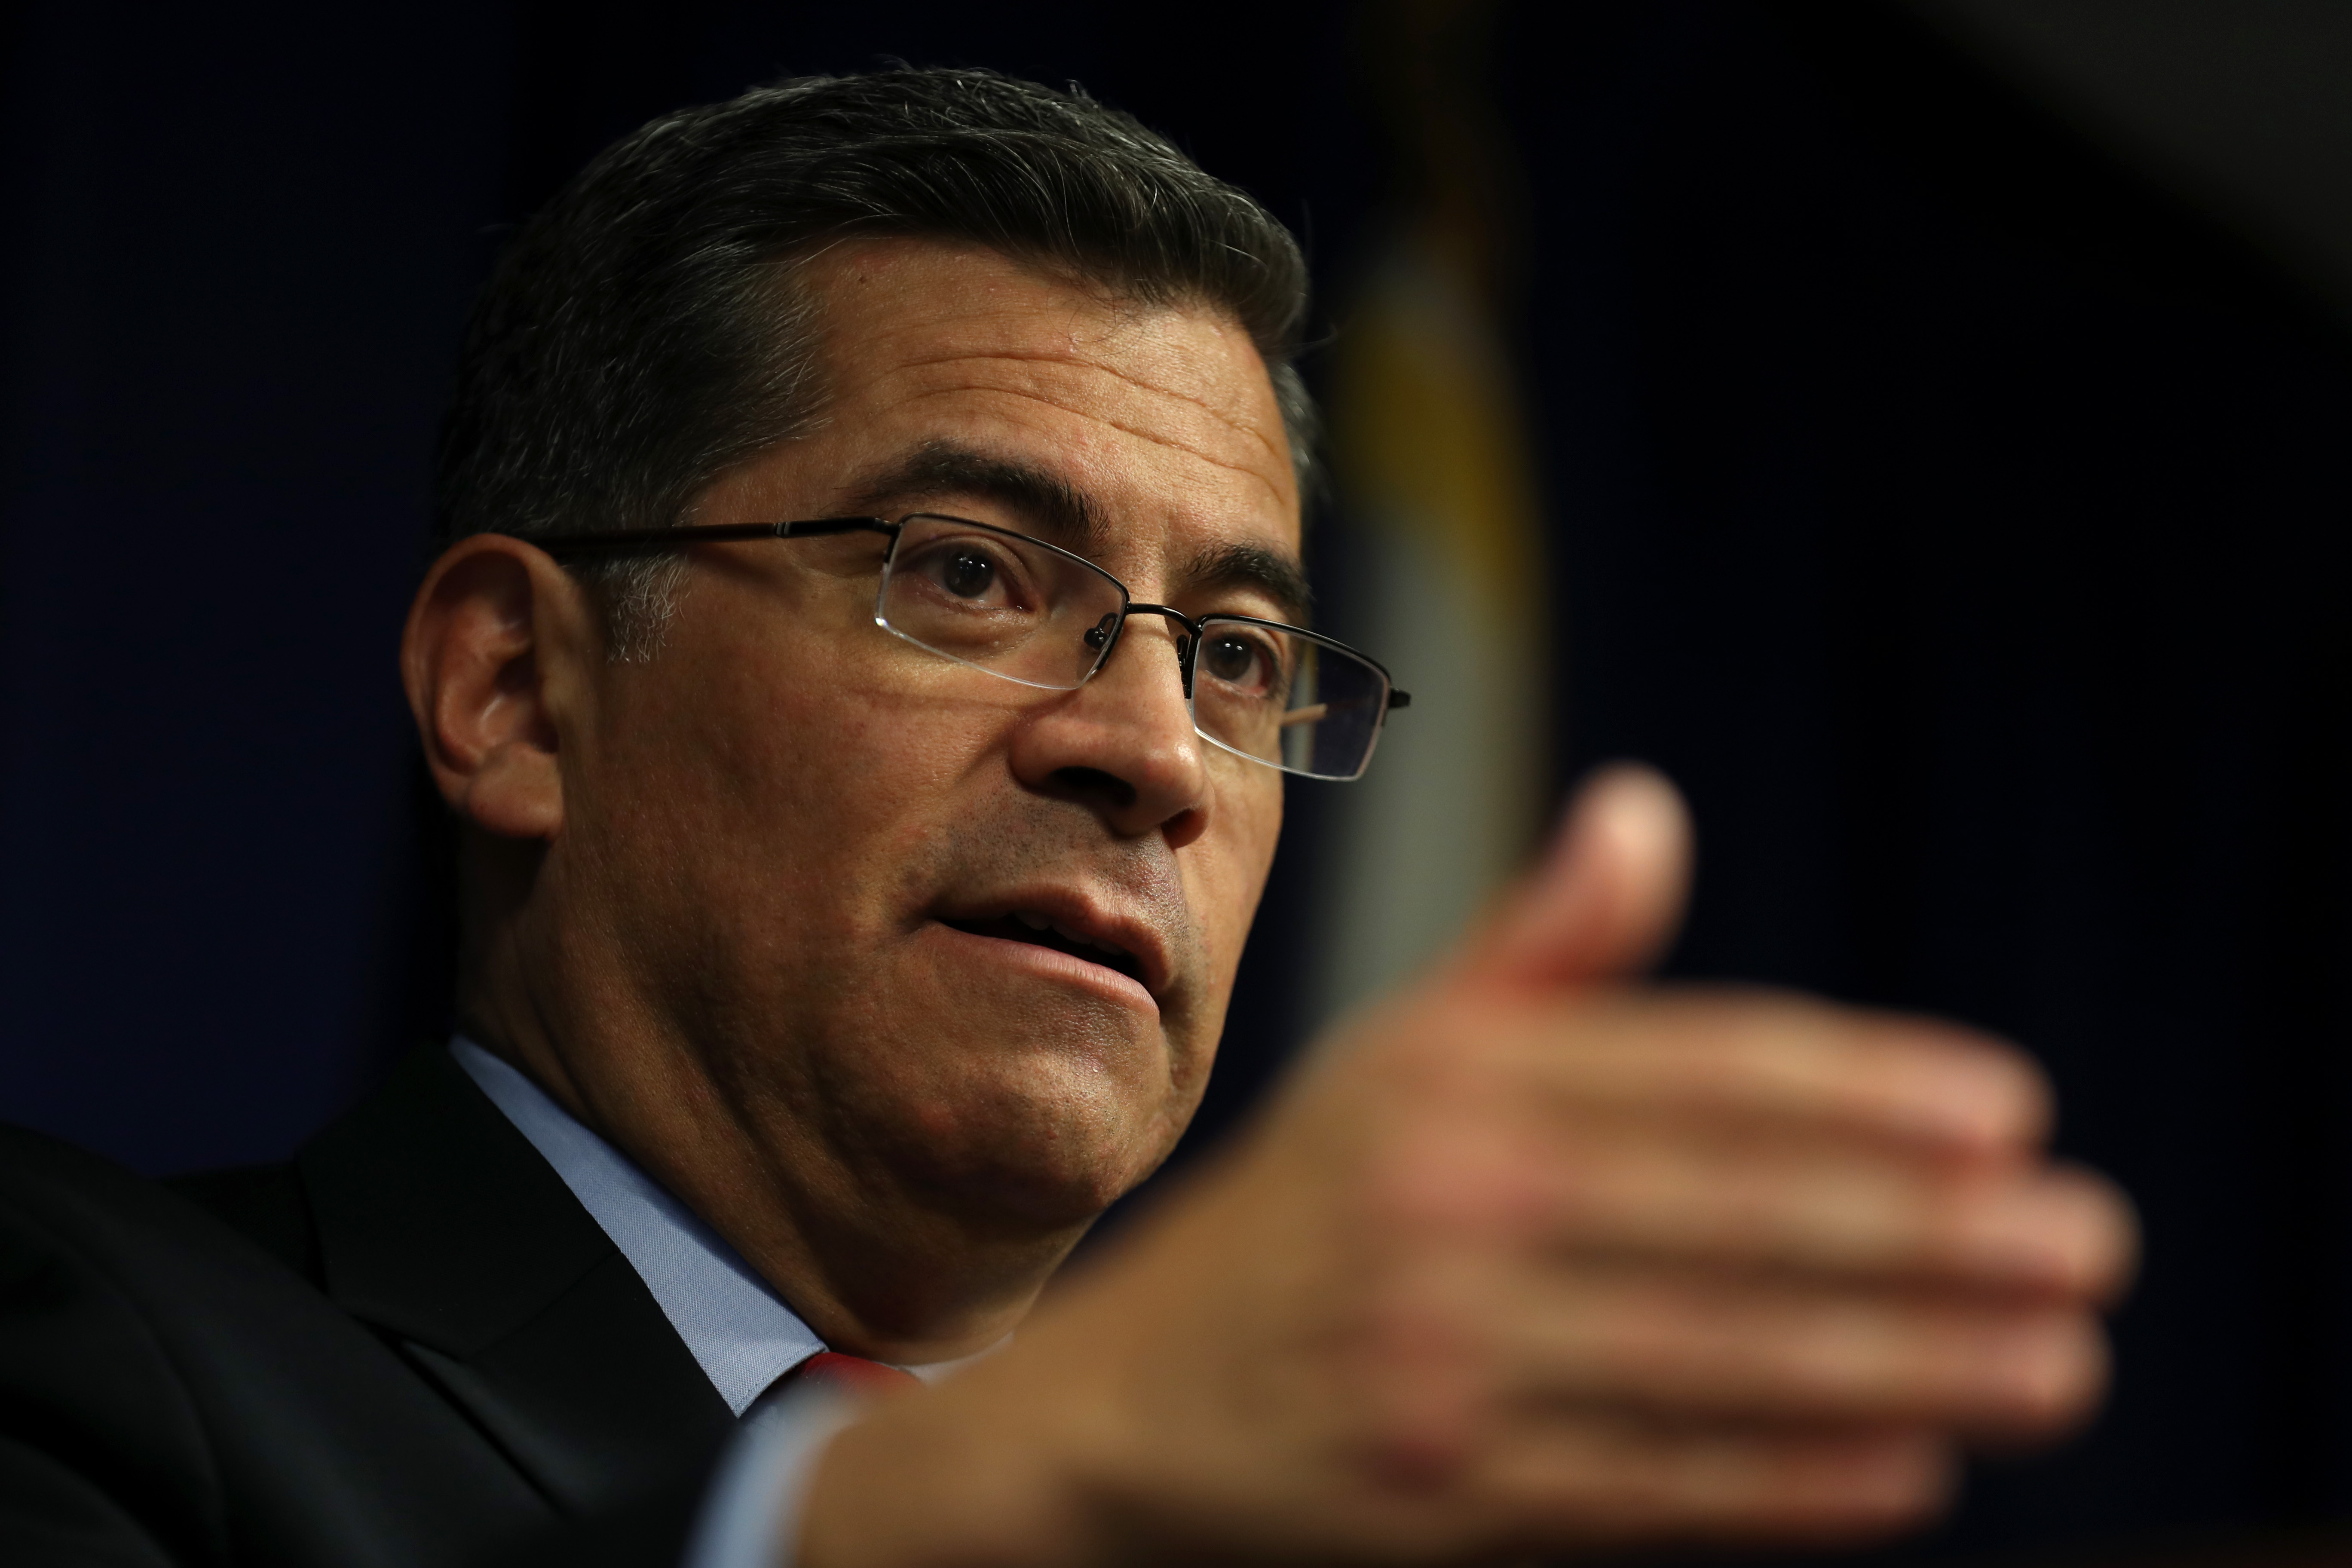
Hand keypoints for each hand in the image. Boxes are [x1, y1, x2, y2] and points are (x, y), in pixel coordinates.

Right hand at [798, 766, 2137, 1565]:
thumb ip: (1533, 951)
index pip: (1686, 1073)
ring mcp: (1440, 1363)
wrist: (1121, 1408)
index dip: (1855, 1088)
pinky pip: (1652, 1490)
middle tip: (2084, 1241)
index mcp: (1439, 1084)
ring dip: (1905, 1362)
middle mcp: (1440, 1211)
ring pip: (1715, 1361)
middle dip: (1924, 1234)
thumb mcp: (1389, 1059)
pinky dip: (1790, 1484)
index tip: (2004, 1111)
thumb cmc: (1299, 1217)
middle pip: (1728, 1218)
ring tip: (2052, 1358)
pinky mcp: (1447, 1497)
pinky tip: (1914, 1463)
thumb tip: (1646, 808)